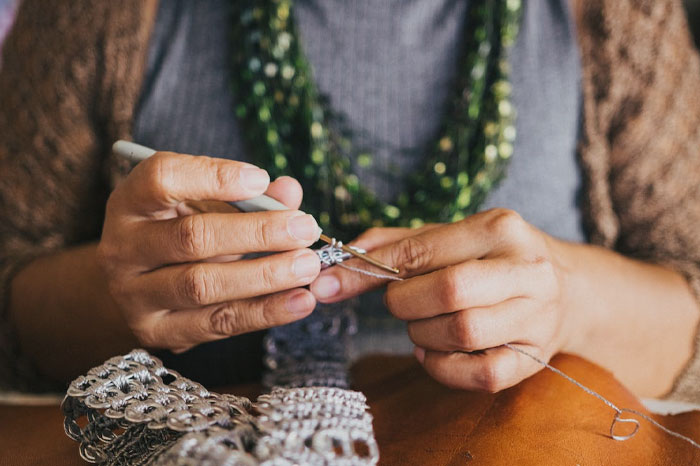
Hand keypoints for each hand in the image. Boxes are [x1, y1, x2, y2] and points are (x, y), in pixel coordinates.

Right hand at [97, 151, 321, 351]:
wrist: (141, 286)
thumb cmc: (181, 232)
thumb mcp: (206, 205)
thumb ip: (248, 195)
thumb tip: (290, 192)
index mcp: (130, 202)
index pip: (162, 178)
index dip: (214, 177)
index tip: (261, 179)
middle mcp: (123, 248)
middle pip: (192, 237)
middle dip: (257, 232)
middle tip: (304, 228)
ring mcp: (134, 295)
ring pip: (203, 285)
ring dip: (265, 275)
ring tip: (308, 265)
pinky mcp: (157, 332)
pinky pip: (218, 322)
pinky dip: (264, 312)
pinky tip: (300, 301)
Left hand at [311, 209, 573, 391]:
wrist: (568, 289)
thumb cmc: (491, 259)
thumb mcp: (450, 237)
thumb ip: (395, 244)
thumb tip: (340, 262)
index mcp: (500, 228)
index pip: (423, 250)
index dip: (371, 269)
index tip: (333, 282)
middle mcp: (526, 269)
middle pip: (448, 291)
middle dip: (404, 302)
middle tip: (398, 303)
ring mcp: (536, 316)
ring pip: (462, 332)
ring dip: (422, 334)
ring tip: (421, 324)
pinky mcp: (535, 358)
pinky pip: (479, 375)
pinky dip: (442, 368)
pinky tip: (433, 351)